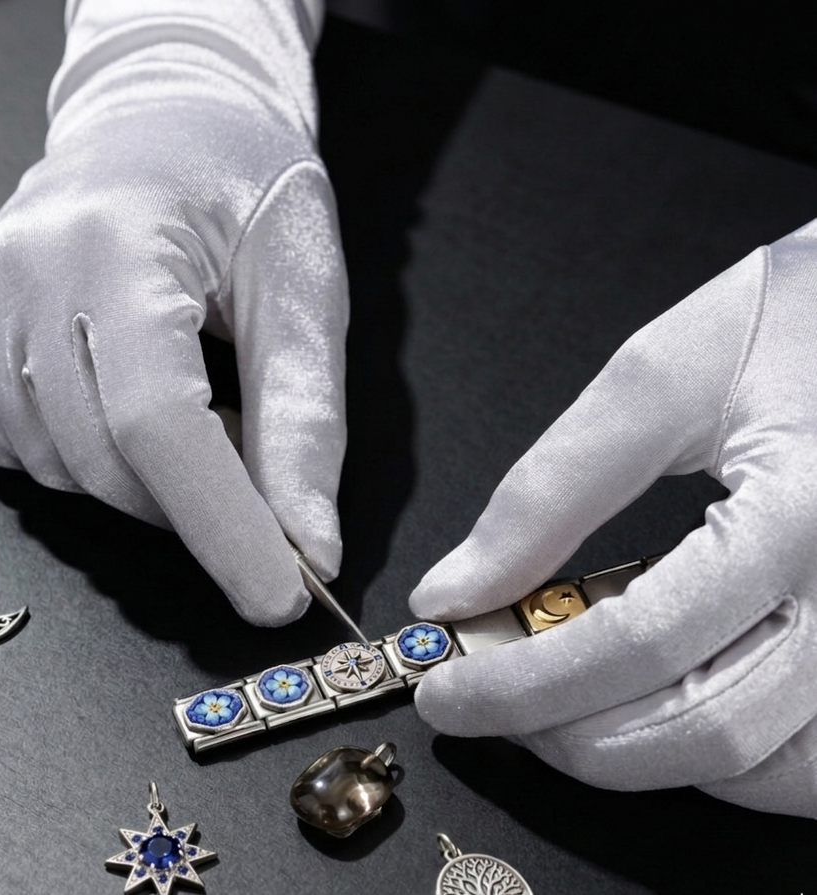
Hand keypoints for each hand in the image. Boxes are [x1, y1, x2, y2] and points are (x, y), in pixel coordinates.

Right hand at [0, 1, 345, 624]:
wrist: (166, 122)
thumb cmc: (249, 190)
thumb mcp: (304, 291)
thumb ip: (305, 423)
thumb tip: (309, 547)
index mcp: (119, 245)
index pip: (160, 422)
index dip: (223, 525)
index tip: (281, 597)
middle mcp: (25, 275)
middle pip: (107, 460)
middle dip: (200, 511)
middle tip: (265, 493)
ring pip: (63, 467)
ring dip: (151, 484)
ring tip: (205, 416)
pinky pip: (25, 446)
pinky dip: (98, 462)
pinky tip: (139, 412)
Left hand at [410, 228, 816, 817]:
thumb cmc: (790, 323)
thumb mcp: (657, 382)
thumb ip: (547, 493)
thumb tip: (453, 591)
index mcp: (801, 514)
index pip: (641, 643)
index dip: (523, 686)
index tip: (444, 696)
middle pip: (701, 731)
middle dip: (567, 733)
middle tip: (491, 697)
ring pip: (757, 770)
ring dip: (634, 752)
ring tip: (559, 691)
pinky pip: (805, 763)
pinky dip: (710, 754)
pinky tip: (651, 697)